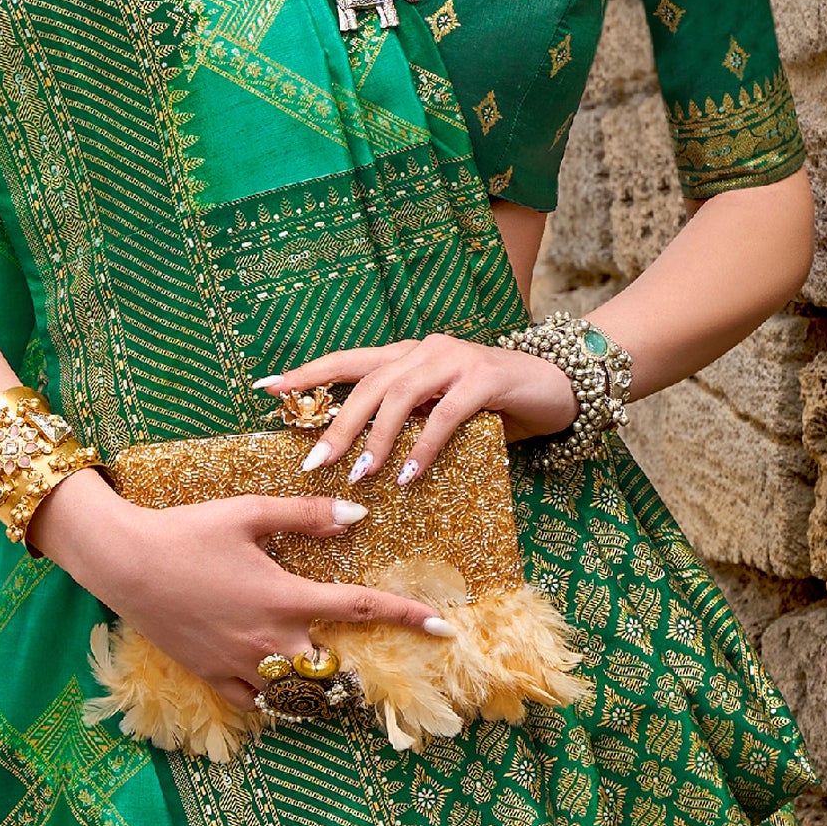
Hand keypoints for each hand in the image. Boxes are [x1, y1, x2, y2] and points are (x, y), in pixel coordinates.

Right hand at [31, 473, 458, 704]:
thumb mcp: (248, 512)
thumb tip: (359, 515)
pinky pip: (256, 702)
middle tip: (376, 668)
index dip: (407, 616)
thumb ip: (307, 515)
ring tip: (329, 679)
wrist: (122, 561)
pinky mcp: (211, 676)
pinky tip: (277, 684)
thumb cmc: (186, 530)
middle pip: (333, 666)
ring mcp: (239, 663)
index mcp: (285, 596)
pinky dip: (273, 697)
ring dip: (316, 685)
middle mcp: (268, 638)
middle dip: (356, 668)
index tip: (444, 629)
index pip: (361, 609)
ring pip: (295, 692)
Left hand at [257, 336, 576, 486]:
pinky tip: (409, 475)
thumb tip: (359, 457)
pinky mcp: (485, 379)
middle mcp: (426, 350)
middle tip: (313, 464)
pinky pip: (444, 415)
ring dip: (376, 438)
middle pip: (367, 383)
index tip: (266, 390)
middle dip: (336, 424)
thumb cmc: (495, 405)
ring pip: (400, 395)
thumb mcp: (441, 410)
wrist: (560, 385)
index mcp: (408, 355)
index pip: (348, 361)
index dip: (306, 374)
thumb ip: (407, 420)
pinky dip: (423, 447)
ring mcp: (456, 360)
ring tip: (361, 475)